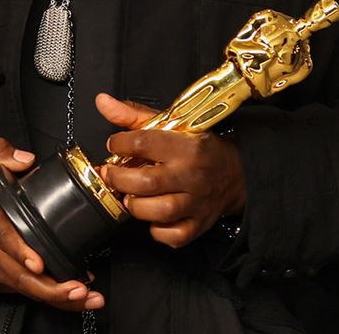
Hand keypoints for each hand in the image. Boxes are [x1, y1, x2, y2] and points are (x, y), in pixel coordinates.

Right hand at [0, 138, 103, 311]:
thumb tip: (27, 158)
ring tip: (86, 298)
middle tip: (81, 290)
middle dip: (53, 288)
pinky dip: (43, 296)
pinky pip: (19, 291)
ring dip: (55, 297)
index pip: (4, 238)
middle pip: (20, 275)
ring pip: (23, 289)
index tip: (39, 263)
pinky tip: (69, 296)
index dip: (21, 253)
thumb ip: (0, 152)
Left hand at [96, 93, 246, 248]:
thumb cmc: (198, 147)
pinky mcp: (198, 224)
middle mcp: (192, 175)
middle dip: (119, 179)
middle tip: (111, 173)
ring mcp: (196, 202)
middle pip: (147, 182)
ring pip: (158, 211)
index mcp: (186, 146)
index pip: (144, 143)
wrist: (236, 172)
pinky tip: (152, 216)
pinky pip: (173, 235)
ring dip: (136, 205)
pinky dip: (157, 230)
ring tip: (129, 195)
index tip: (114, 145)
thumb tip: (102, 102)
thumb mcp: (171, 124)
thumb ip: (133, 115)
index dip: (120, 143)